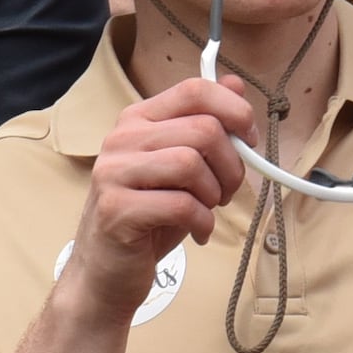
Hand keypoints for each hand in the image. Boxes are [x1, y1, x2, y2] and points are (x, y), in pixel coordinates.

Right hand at [59, 76, 251, 326]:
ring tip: (206, 210)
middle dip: (231, 165)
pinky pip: (182, 205)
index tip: (247, 141)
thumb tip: (234, 83)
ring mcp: (113, 173)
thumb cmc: (149, 215)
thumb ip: (205, 122)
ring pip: (192, 165)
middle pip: (203, 130)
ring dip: (215, 194)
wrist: (106, 270)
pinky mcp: (116, 209)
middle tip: (226, 191)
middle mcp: (121, 139)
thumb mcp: (181, 165)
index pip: (195, 90)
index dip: (235, 111)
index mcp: (137, 119)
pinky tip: (197, 231)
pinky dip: (202, 222)